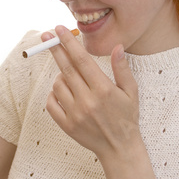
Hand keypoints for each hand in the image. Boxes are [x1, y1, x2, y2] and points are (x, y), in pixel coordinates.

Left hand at [43, 26, 140, 161]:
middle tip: (47, 36)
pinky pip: (51, 103)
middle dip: (55, 49)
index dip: (69, 43)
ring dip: (60, 76)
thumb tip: (117, 47)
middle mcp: (87, 101)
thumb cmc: (127, 117)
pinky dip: (54, 94)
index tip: (60, 29)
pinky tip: (63, 92)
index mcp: (103, 89)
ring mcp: (75, 114)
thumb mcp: (131, 92)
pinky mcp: (66, 125)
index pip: (82, 60)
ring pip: (57, 84)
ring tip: (72, 79)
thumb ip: (122, 69)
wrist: (119, 149)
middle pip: (66, 68)